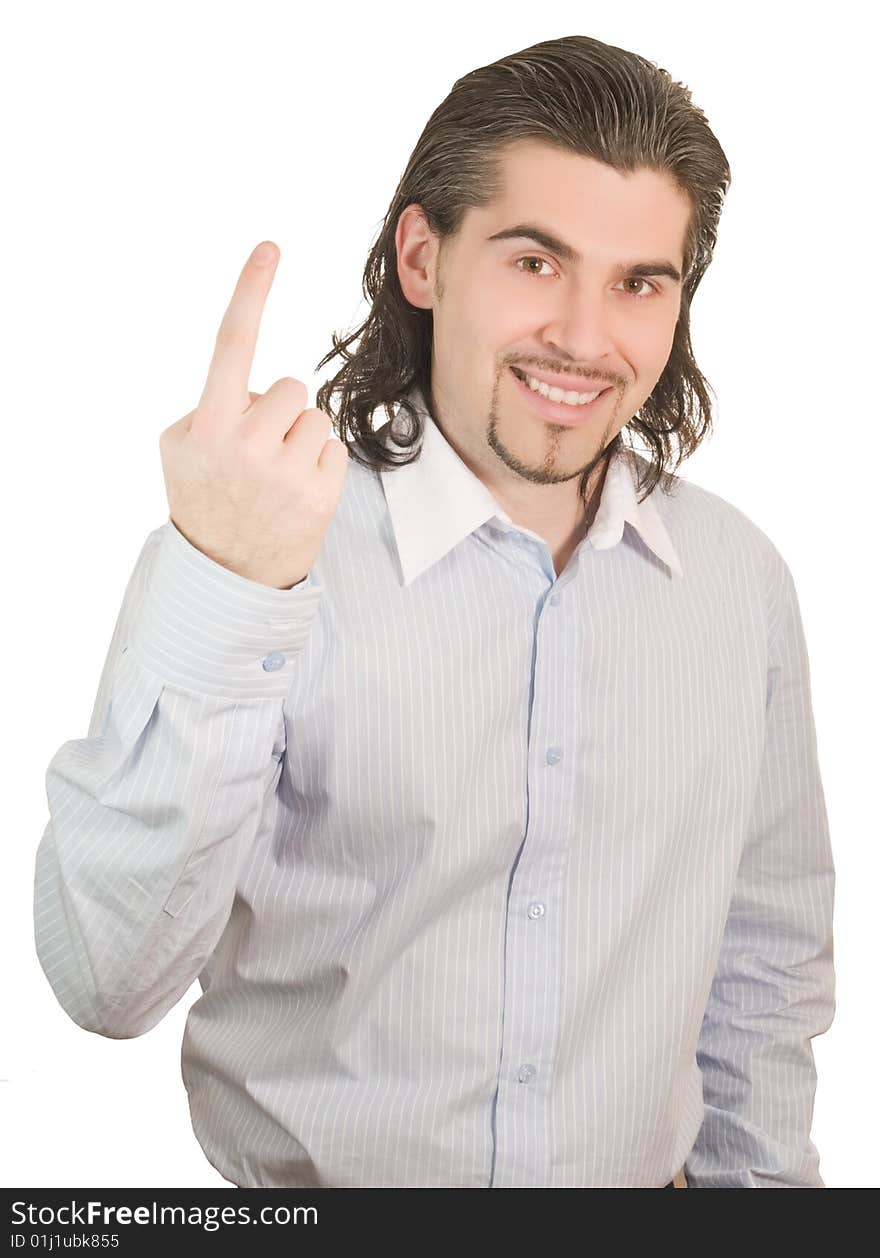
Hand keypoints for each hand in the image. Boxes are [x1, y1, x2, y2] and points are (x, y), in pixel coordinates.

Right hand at [159, 241, 348, 588]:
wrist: (226, 574)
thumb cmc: (203, 496)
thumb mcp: (181, 446)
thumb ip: (211, 403)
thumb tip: (255, 383)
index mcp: (209, 425)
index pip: (231, 344)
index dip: (250, 292)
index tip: (269, 248)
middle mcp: (247, 444)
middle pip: (289, 388)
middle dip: (277, 412)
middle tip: (257, 453)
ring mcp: (286, 471)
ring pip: (314, 417)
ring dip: (298, 439)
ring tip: (274, 478)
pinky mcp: (320, 493)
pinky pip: (333, 448)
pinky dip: (318, 464)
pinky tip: (294, 492)